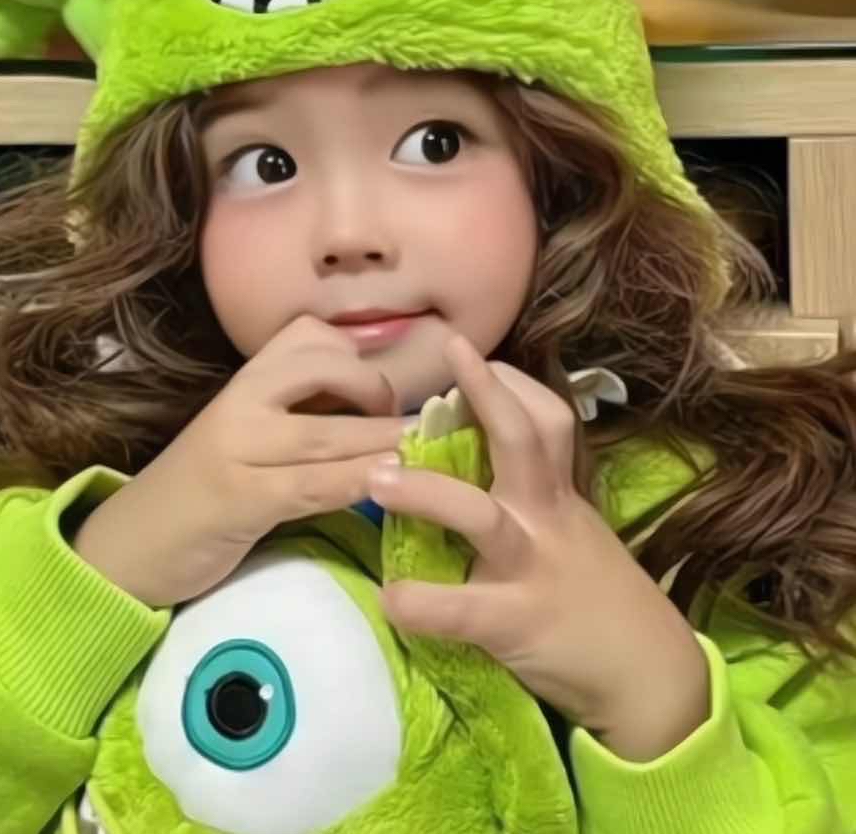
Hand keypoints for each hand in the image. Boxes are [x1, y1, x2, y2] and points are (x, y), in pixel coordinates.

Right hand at [72, 315, 404, 607]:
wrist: (130, 543)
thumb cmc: (198, 490)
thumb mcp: (244, 437)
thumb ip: (294, 415)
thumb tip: (369, 409)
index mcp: (244, 382)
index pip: (307, 334)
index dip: (355, 355)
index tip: (381, 392)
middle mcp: (239, 402)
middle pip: (320, 366)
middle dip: (374, 389)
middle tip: (404, 424)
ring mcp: (236, 448)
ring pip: (323, 432)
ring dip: (379, 441)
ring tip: (418, 451)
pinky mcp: (238, 497)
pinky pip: (308, 484)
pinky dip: (352, 482)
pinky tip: (383, 484)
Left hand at [371, 334, 709, 760]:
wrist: (651, 676)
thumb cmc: (596, 596)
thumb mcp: (569, 531)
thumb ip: (528, 496)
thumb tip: (460, 455)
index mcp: (555, 494)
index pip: (544, 418)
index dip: (506, 383)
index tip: (465, 353)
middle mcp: (546, 516)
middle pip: (524, 440)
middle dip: (487, 392)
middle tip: (447, 353)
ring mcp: (533, 567)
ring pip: (482, 516)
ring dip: (429, 493)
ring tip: (377, 478)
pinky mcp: (518, 622)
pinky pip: (464, 610)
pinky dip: (424, 603)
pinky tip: (392, 598)